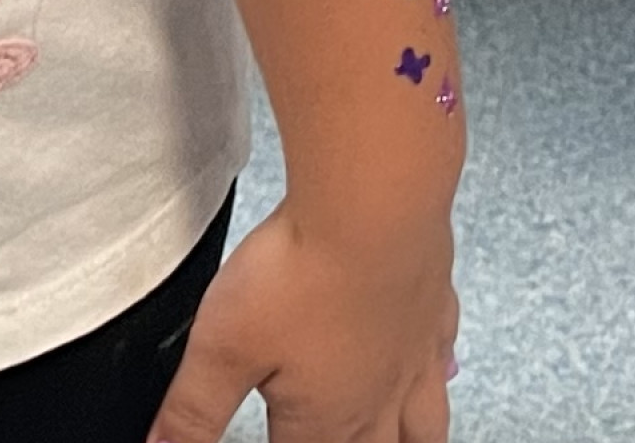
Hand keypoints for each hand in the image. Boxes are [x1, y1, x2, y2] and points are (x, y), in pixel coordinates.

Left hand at [148, 201, 455, 442]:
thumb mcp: (220, 347)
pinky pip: (442, 361)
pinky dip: (438, 376)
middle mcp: (377, 401)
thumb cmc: (298, 276)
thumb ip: (193, 409)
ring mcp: (413, 361)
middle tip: (336, 440)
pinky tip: (440, 368)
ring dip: (409, 441)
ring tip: (399, 441)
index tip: (279, 439)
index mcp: (325, 421)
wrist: (372, 214)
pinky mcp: (434, 315)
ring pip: (422, 428)